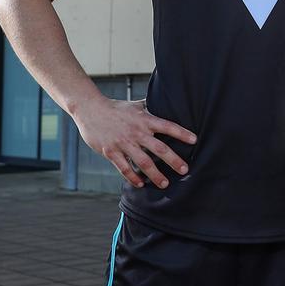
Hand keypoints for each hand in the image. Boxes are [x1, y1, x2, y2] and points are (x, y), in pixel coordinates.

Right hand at [73, 97, 196, 188]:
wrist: (90, 110)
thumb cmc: (116, 108)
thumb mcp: (136, 105)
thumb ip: (151, 108)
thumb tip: (168, 101)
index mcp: (145, 120)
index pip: (167, 126)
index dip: (181, 133)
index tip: (194, 140)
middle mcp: (136, 132)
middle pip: (159, 148)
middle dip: (173, 160)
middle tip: (185, 170)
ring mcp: (123, 143)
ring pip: (143, 162)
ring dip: (155, 175)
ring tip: (165, 183)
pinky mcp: (111, 152)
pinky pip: (124, 168)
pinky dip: (133, 177)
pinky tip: (140, 184)